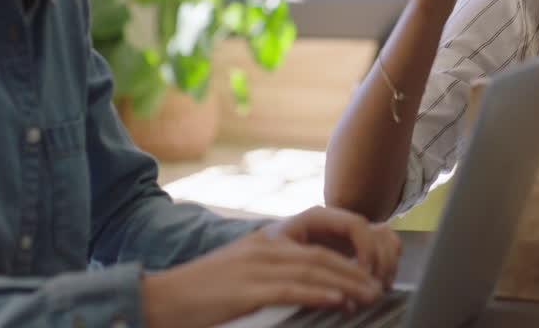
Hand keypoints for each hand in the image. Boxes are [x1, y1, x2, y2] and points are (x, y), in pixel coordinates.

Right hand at [142, 207, 399, 327]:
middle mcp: (266, 246)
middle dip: (356, 272)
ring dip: (346, 285)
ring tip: (368, 298)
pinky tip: (336, 302)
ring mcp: (256, 265)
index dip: (350, 251)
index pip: (320, 238)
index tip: (368, 271)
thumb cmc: (203, 292)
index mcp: (269, 240)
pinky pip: (290, 288)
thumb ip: (278, 272)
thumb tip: (317, 286)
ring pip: (313, 270)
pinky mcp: (246, 288)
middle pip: (324, 254)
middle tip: (378, 289)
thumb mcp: (245, 271)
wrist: (160, 298)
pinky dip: (317, 294)